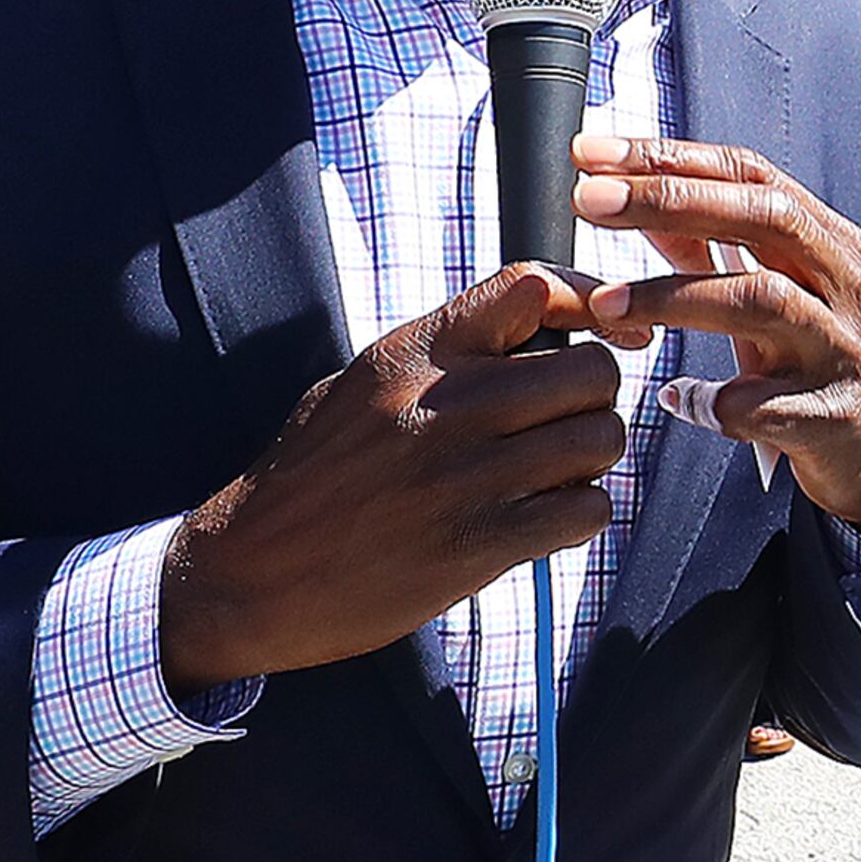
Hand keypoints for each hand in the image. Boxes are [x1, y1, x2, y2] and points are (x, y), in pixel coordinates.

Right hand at [157, 266, 623, 688]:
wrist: (249, 573)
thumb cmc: (308, 478)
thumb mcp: (360, 385)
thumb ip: (441, 354)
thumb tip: (535, 331)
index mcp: (415, 353)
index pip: (532, 288)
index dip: (589, 302)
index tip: (610, 331)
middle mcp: (446, 403)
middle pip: (592, 369)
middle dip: (595, 399)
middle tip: (565, 425)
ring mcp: (466, 474)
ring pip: (600, 439)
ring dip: (591, 460)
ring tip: (553, 478)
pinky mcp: (479, 543)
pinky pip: (586, 510)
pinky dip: (579, 516)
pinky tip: (543, 523)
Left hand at [575, 131, 860, 540]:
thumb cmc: (829, 362)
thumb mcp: (782, 293)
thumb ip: (710, 248)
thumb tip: (630, 198)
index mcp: (827, 241)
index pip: (749, 174)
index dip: (672, 157)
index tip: (596, 153)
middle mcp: (843, 283)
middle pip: (761, 219)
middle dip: (670, 201)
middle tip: (589, 200)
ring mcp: (844, 349)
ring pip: (762, 303)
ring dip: (675, 298)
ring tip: (606, 304)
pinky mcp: (837, 418)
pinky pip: (766, 408)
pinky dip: (715, 402)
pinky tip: (675, 399)